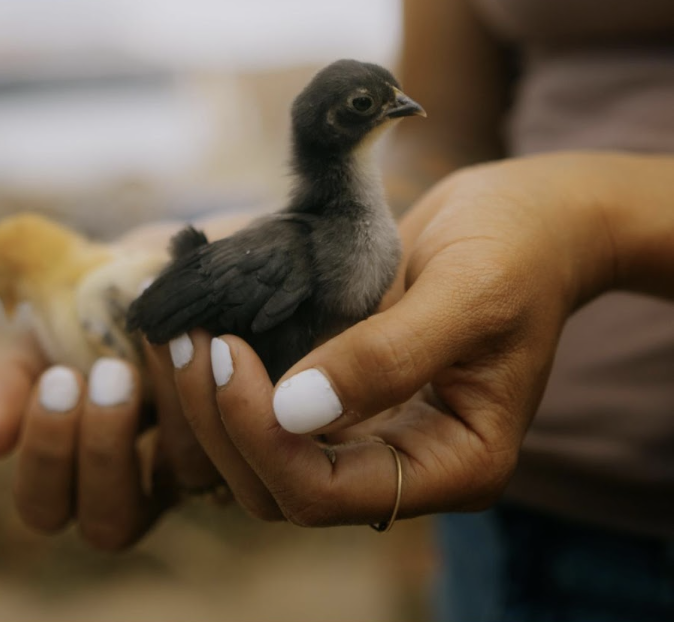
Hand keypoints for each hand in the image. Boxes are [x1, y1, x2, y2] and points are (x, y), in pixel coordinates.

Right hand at [0, 330, 224, 547]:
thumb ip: (11, 383)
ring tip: (159, 339)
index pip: (46, 507)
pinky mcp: (243, 428)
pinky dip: (215, 383)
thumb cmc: (89, 311)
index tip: (58, 377)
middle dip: (105, 449)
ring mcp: (196, 462)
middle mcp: (135, 487)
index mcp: (73, 472)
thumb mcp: (41, 338)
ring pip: (186, 474)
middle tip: (108, 373)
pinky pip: (236, 430)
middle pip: (111, 524)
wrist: (159, 268)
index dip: (50, 455)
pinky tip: (198, 332)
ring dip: (171, 408)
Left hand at [165, 154, 622, 526]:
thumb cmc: (518, 248)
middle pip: (279, 485)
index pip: (327, 493)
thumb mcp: (467, 292)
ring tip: (181, 334)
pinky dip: (228, 377)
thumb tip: (291, 409)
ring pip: (262, 454)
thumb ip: (389, 355)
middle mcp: (406, 461)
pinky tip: (203, 326)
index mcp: (454, 463)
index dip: (262, 435)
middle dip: (222, 422)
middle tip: (186, 341)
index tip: (225, 353)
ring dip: (210, 404)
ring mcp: (371, 426)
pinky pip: (270, 405)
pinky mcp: (343, 387)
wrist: (528, 216)